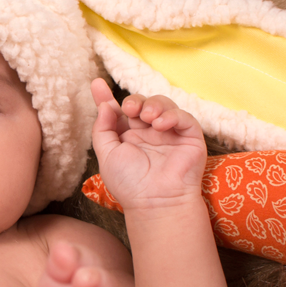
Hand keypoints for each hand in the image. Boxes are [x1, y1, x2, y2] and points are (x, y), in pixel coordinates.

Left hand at [90, 78, 206, 209]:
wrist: (155, 202)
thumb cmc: (130, 184)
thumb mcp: (107, 155)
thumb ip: (103, 129)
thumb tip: (105, 105)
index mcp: (127, 138)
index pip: (117, 112)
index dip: (106, 97)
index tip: (96, 84)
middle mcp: (148, 133)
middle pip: (141, 103)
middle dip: (135, 101)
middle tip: (131, 108)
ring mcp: (169, 134)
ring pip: (163, 105)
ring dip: (153, 105)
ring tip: (147, 117)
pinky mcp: (189, 137)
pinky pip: (183, 117)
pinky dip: (172, 115)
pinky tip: (161, 125)